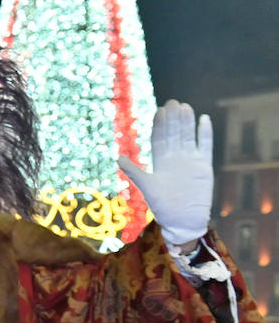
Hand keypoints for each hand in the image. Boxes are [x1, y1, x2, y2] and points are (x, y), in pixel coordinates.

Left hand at [117, 100, 212, 248]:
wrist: (183, 220)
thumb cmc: (163, 206)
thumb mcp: (146, 186)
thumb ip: (134, 171)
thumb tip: (117, 158)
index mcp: (160, 162)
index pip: (159, 138)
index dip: (159, 125)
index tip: (159, 110)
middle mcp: (175, 158)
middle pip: (174, 133)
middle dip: (173, 119)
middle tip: (172, 102)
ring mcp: (190, 161)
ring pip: (189, 136)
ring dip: (187, 122)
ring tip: (185, 107)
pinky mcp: (204, 166)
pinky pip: (205, 145)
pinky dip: (205, 133)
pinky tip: (204, 119)